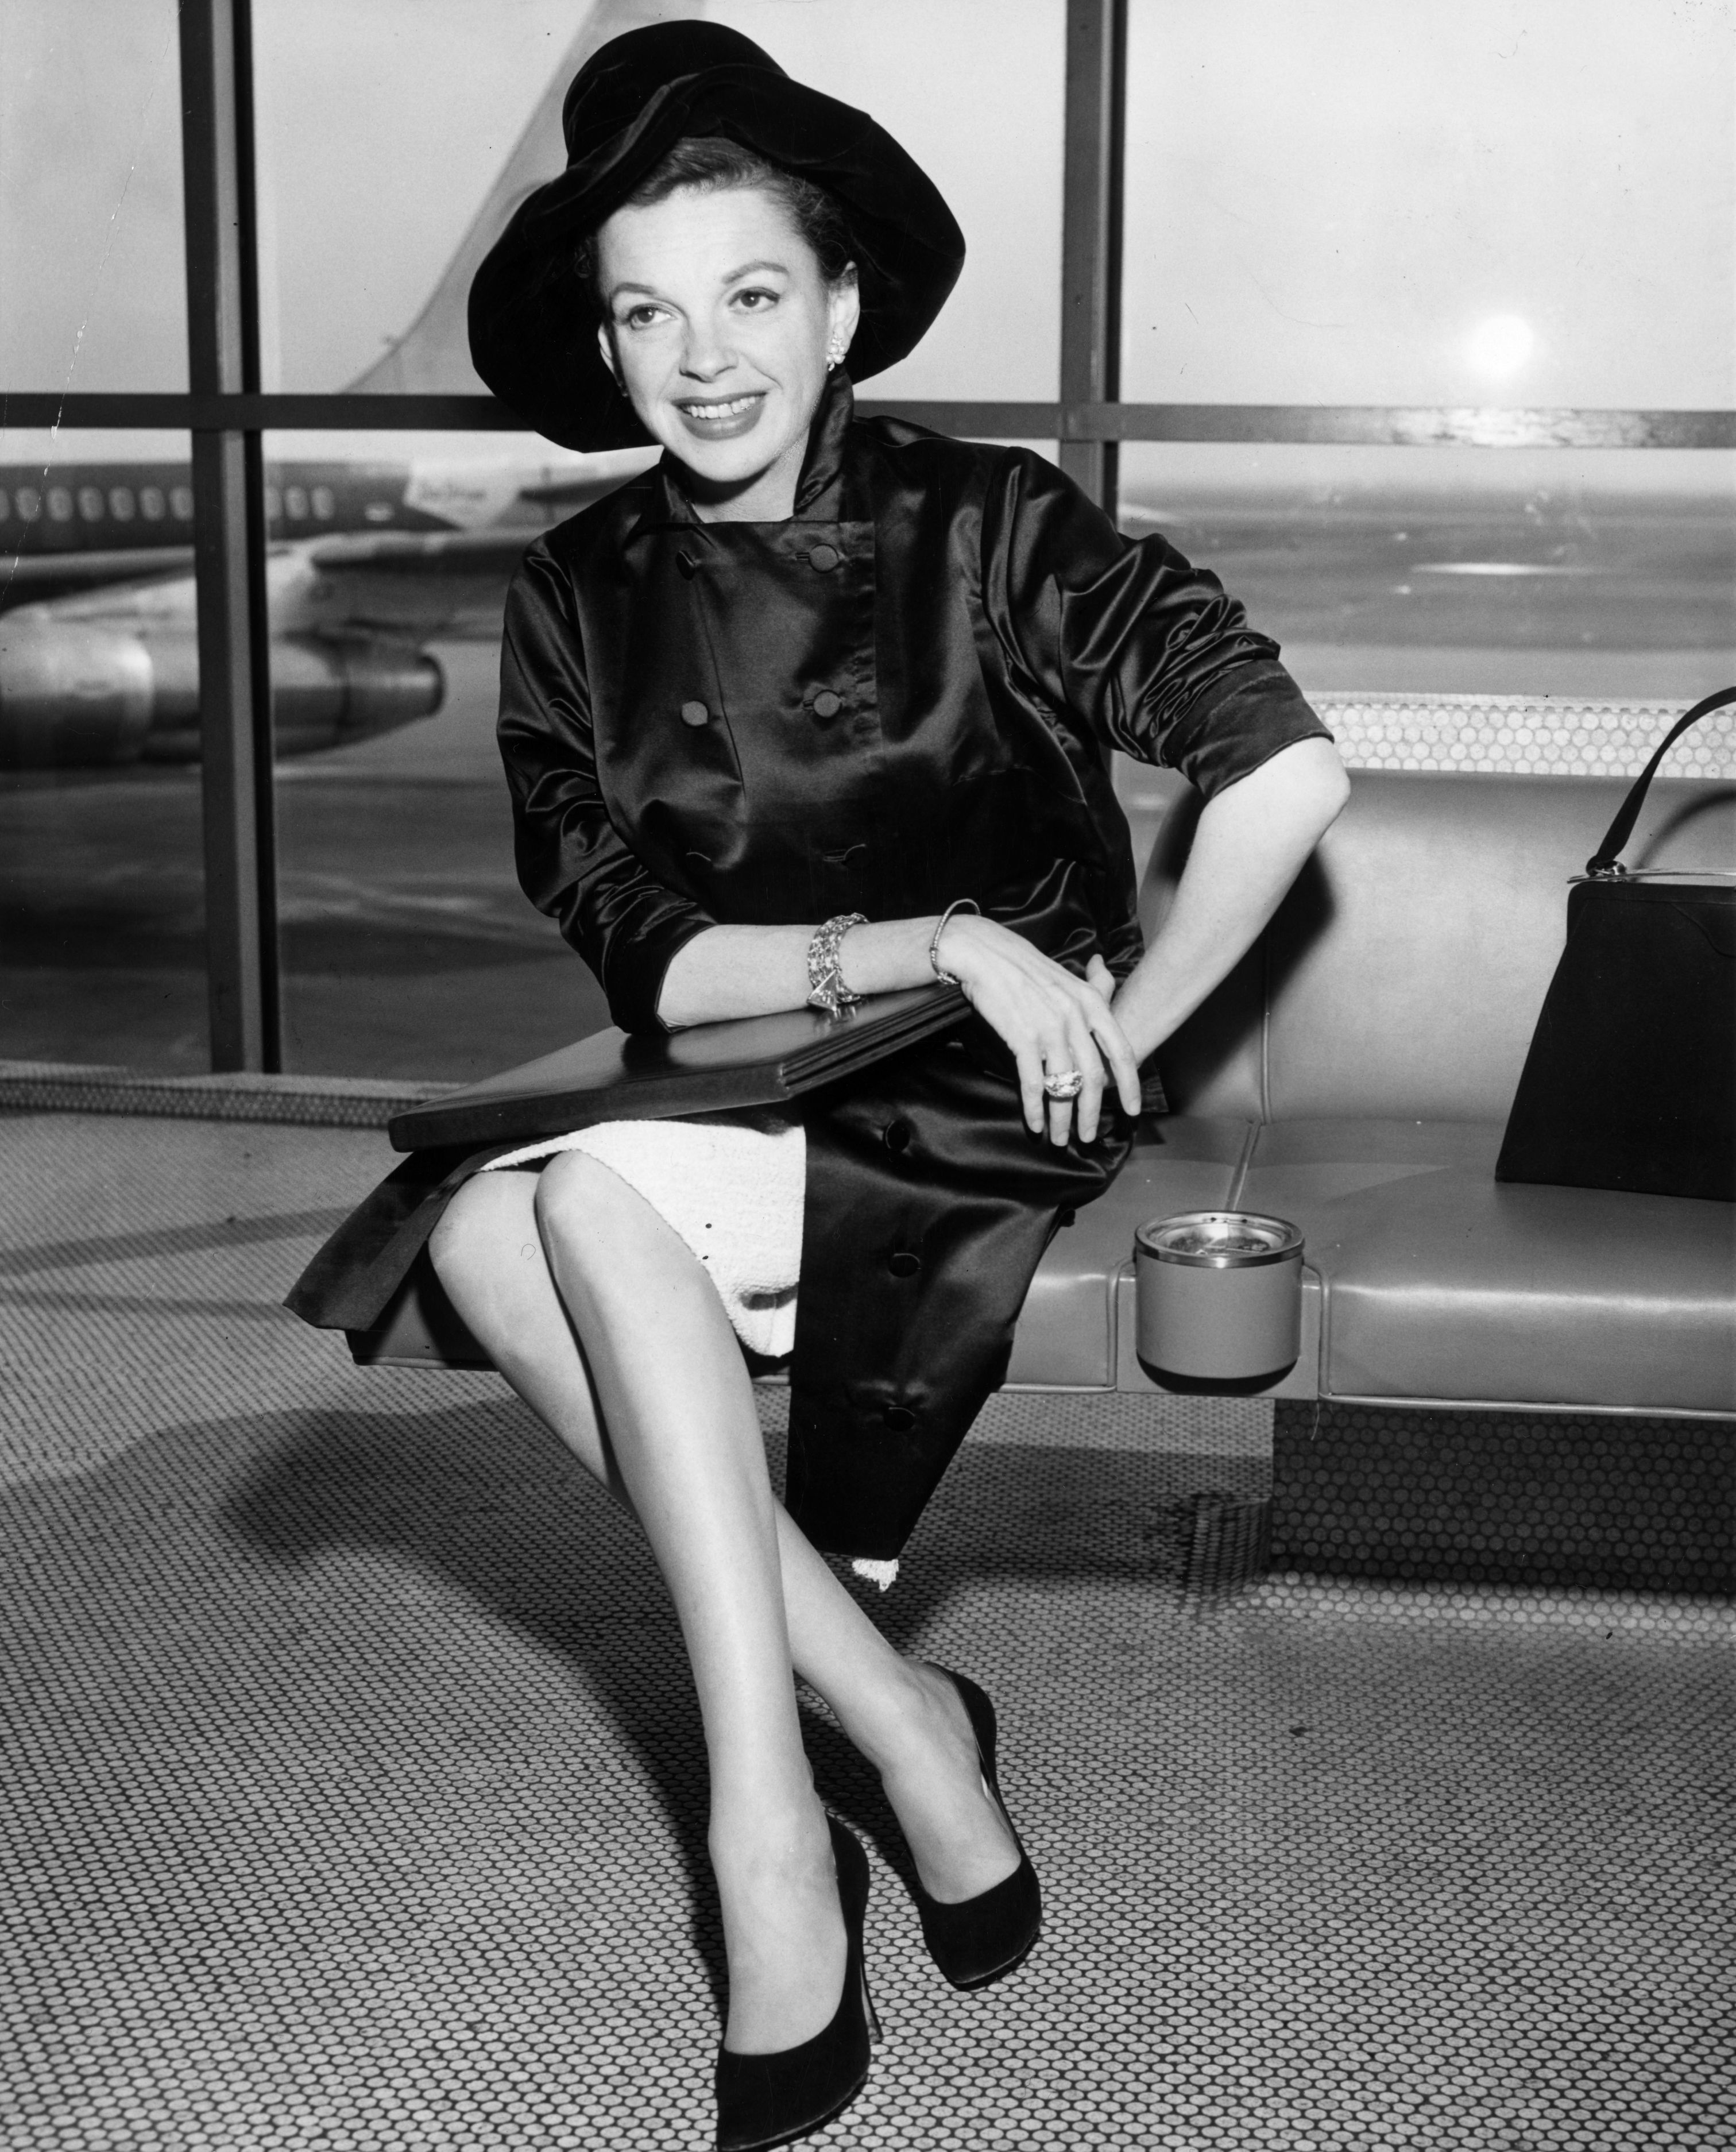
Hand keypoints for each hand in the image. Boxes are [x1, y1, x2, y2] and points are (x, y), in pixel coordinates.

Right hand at [934, 914, 1142, 1144]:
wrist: (985, 953)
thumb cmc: (1025, 967)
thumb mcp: (1068, 976)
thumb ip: (1094, 987)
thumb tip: (1108, 978)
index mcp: (1092, 1003)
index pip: (1120, 1051)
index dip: (1129, 1085)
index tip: (1132, 1111)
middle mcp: (1076, 1017)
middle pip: (1094, 1077)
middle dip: (1091, 1113)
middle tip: (1088, 1136)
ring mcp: (1050, 1028)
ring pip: (1064, 1085)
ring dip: (1062, 1118)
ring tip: (1060, 1138)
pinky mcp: (1023, 1038)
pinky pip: (1034, 1083)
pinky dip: (1035, 1108)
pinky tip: (1035, 1123)